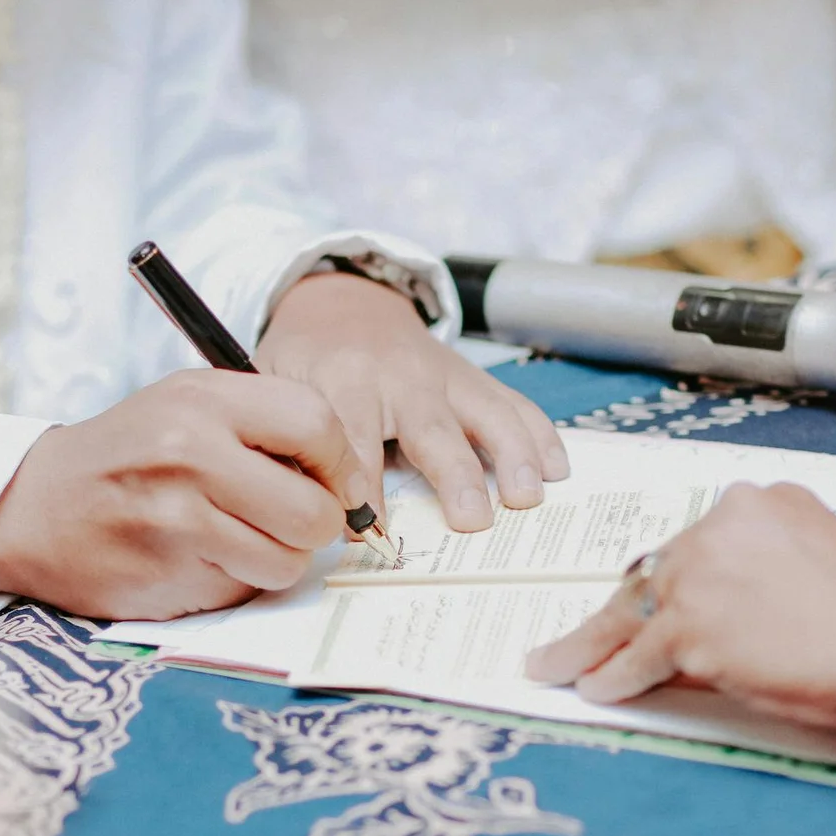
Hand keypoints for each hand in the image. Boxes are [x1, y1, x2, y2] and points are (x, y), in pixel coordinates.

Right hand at [0, 369, 366, 620]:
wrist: (33, 506)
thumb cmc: (129, 454)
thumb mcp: (188, 406)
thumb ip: (264, 425)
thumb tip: (350, 476)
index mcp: (204, 399)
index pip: (317, 425)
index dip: (341, 465)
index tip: (336, 485)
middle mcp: (192, 453)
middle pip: (315, 511)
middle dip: (317, 527)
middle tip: (291, 523)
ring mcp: (180, 519)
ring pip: (288, 560)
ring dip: (276, 560)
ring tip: (236, 539)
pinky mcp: (171, 574)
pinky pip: (246, 590)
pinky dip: (236, 582)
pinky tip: (198, 560)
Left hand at [256, 272, 568, 531]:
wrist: (342, 302)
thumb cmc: (306, 359)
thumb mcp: (277, 388)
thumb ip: (288, 440)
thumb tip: (300, 506)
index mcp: (344, 380)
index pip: (353, 440)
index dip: (362, 490)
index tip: (369, 533)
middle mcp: (401, 375)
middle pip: (432, 428)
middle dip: (454, 475)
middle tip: (472, 522)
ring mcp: (445, 374)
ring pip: (487, 412)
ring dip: (513, 456)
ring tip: (528, 499)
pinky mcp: (473, 377)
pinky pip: (513, 402)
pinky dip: (539, 434)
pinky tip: (557, 469)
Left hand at [527, 483, 835, 729]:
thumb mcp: (827, 559)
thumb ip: (777, 566)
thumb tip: (742, 606)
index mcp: (762, 502)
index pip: (696, 543)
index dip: (674, 579)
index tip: (661, 597)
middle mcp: (722, 525)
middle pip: (654, 573)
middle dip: (625, 608)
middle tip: (593, 632)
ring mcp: (701, 576)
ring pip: (631, 613)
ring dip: (589, 644)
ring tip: (556, 663)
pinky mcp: (690, 629)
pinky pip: (637, 656)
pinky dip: (612, 674)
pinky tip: (593, 687)